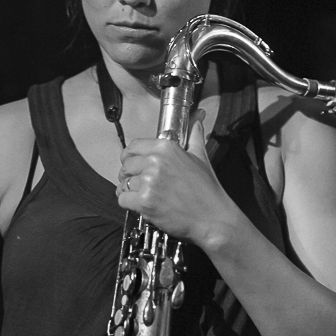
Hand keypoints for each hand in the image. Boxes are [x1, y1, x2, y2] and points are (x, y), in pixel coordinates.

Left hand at [115, 113, 238, 245]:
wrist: (212, 219)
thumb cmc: (207, 190)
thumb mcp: (200, 156)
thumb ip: (194, 134)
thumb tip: (198, 116)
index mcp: (165, 147)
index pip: (132, 147)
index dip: (130, 157)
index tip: (134, 164)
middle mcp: (155, 162)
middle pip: (125, 166)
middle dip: (129, 176)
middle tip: (140, 184)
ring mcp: (148, 182)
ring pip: (123, 183)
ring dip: (130, 191)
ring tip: (144, 196)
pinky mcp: (144, 202)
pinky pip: (122, 200)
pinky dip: (129, 204)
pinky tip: (141, 205)